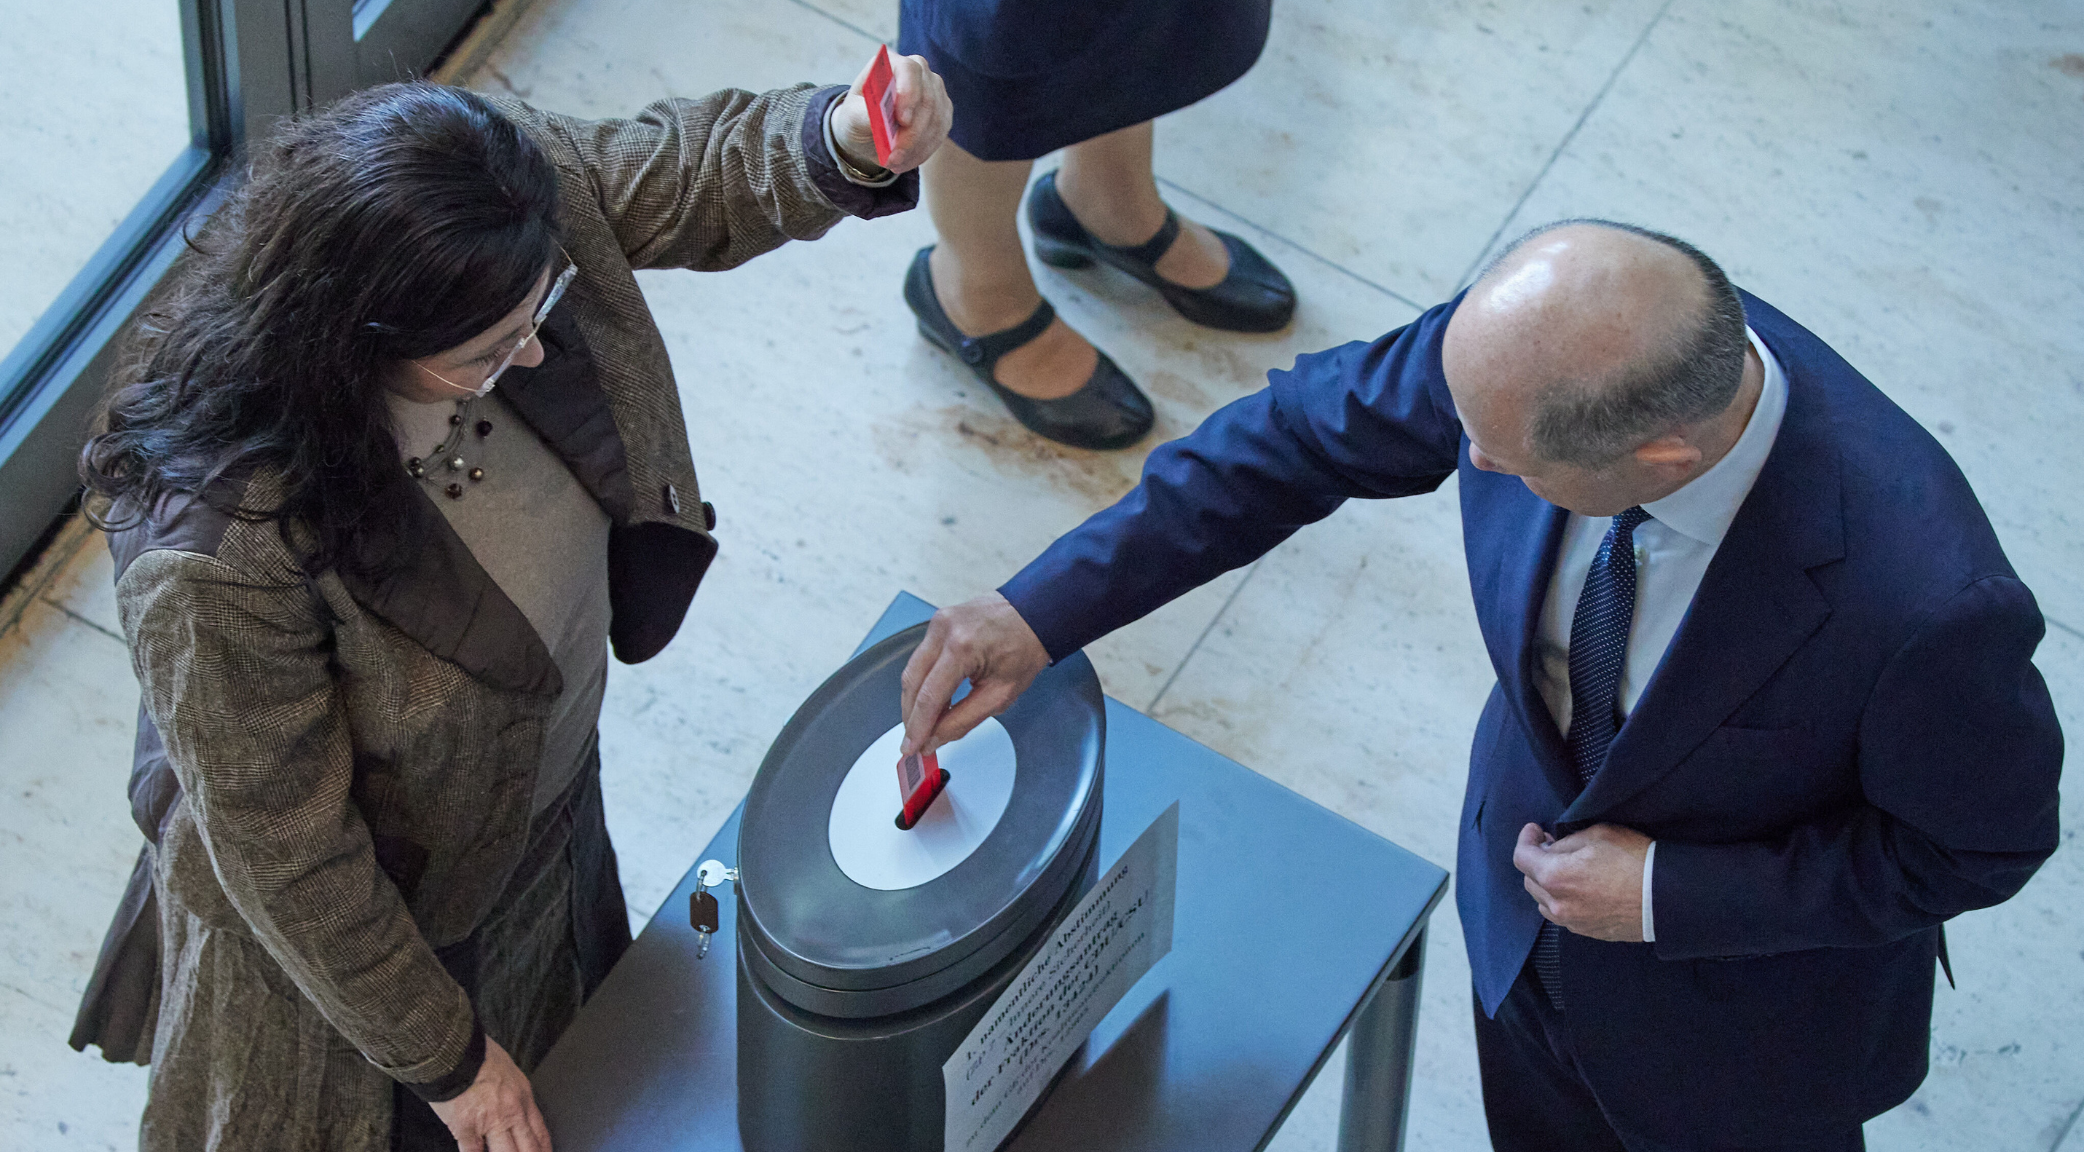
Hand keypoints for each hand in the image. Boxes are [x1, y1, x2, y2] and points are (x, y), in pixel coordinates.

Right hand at [429, 1037, 551, 1151]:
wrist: (455, 1050)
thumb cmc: (477, 1055)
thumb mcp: (508, 1070)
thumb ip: (512, 1092)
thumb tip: (512, 1105)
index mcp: (522, 1096)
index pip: (539, 1131)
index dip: (543, 1148)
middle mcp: (511, 1112)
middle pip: (528, 1147)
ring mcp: (490, 1122)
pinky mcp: (466, 1128)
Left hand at [830, 49, 951, 173]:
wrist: (869, 131)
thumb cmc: (858, 117)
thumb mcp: (852, 117)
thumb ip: (864, 115)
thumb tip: (879, 117)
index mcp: (892, 63)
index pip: (910, 70)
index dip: (910, 93)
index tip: (902, 120)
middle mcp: (918, 71)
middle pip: (927, 98)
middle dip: (912, 133)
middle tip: (894, 156)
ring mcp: (934, 90)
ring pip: (936, 119)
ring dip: (916, 147)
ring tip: (894, 162)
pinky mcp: (943, 111)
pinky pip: (940, 133)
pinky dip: (922, 151)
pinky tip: (905, 160)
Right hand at [899, 593, 1050, 755]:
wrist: (1034, 615)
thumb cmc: (1024, 649)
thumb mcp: (1000, 695)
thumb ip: (963, 721)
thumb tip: (934, 739)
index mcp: (962, 647)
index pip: (929, 696)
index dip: (917, 727)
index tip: (911, 748)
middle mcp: (944, 630)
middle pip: (912, 682)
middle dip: (911, 716)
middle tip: (914, 741)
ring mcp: (937, 622)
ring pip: (912, 670)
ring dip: (914, 701)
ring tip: (922, 725)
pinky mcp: (937, 622)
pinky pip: (921, 658)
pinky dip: (923, 682)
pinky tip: (930, 701)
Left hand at [1512, 822, 1650, 942]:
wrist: (1666, 898)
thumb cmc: (1634, 860)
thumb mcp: (1597, 834)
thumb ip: (1566, 842)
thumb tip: (1552, 849)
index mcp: (1554, 876)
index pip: (1521, 857)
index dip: (1525, 839)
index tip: (1535, 830)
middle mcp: (1557, 904)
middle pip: (1529, 880)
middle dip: (1536, 861)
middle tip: (1551, 847)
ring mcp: (1571, 921)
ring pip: (1543, 901)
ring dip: (1546, 884)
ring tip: (1564, 870)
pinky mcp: (1586, 932)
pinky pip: (1562, 914)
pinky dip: (1562, 900)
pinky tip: (1578, 889)